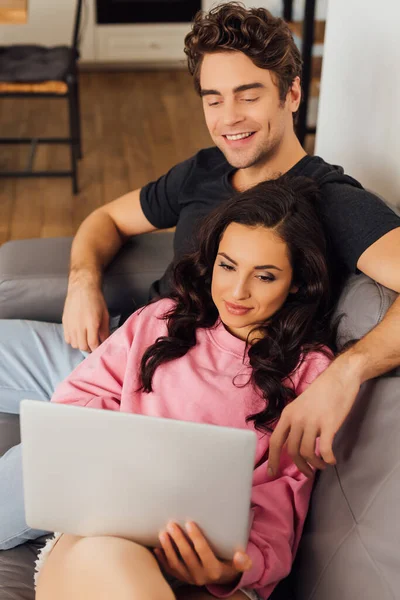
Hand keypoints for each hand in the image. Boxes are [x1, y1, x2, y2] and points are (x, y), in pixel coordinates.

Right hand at [62, 280, 109, 351]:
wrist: (82, 288)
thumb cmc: (96, 300)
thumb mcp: (105, 315)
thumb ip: (105, 330)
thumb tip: (104, 341)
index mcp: (91, 323)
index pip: (93, 344)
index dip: (97, 348)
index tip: (99, 348)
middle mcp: (79, 325)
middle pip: (83, 346)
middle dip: (89, 348)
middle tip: (93, 345)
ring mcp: (70, 324)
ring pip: (74, 344)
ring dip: (81, 344)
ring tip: (86, 339)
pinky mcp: (64, 322)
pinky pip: (67, 338)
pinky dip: (73, 340)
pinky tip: (78, 335)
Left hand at [154, 521, 251, 586]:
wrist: (221, 578)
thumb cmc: (229, 563)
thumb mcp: (238, 564)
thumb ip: (242, 561)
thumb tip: (241, 555)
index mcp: (214, 570)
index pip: (203, 551)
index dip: (196, 538)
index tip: (189, 523)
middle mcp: (200, 576)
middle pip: (187, 556)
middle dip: (179, 540)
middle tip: (172, 524)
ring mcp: (189, 578)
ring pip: (176, 563)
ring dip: (168, 548)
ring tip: (163, 533)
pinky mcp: (181, 578)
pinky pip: (169, 569)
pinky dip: (162, 559)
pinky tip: (156, 548)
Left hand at [268, 360, 360, 477]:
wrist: (339, 378)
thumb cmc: (321, 392)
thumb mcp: (300, 405)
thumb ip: (295, 423)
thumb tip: (293, 444)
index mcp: (288, 414)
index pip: (275, 441)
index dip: (273, 459)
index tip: (272, 473)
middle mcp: (297, 418)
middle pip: (292, 451)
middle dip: (300, 466)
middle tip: (308, 473)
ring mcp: (312, 421)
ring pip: (307, 452)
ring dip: (315, 464)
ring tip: (322, 465)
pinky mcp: (329, 424)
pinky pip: (325, 449)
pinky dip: (328, 459)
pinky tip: (332, 460)